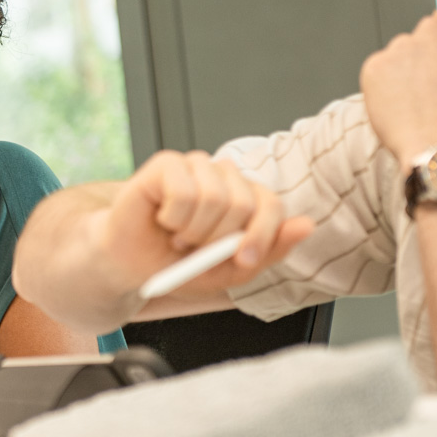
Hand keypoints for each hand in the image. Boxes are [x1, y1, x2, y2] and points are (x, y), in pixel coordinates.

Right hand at [90, 150, 312, 299]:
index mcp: (245, 199)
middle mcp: (224, 177)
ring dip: (191, 230)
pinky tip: (163, 219)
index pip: (271, 206)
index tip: (241, 261)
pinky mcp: (168, 163)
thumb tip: (307, 225)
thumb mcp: (228, 273)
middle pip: (243, 203)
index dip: (260, 236)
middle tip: (193, 248)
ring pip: (214, 196)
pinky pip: (183, 190)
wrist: (130, 265)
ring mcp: (196, 166)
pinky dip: (173, 217)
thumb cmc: (176, 266)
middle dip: (216, 239)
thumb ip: (268, 251)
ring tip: (177, 236)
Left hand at [360, 9, 436, 162]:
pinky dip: (383, 90)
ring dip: (404, 77)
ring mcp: (400, 45)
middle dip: (425, 63)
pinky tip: (401, 108)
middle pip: (421, 40)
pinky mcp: (374, 66)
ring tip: (421, 104)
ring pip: (398, 57)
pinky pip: (376, 74)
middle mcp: (431, 27)